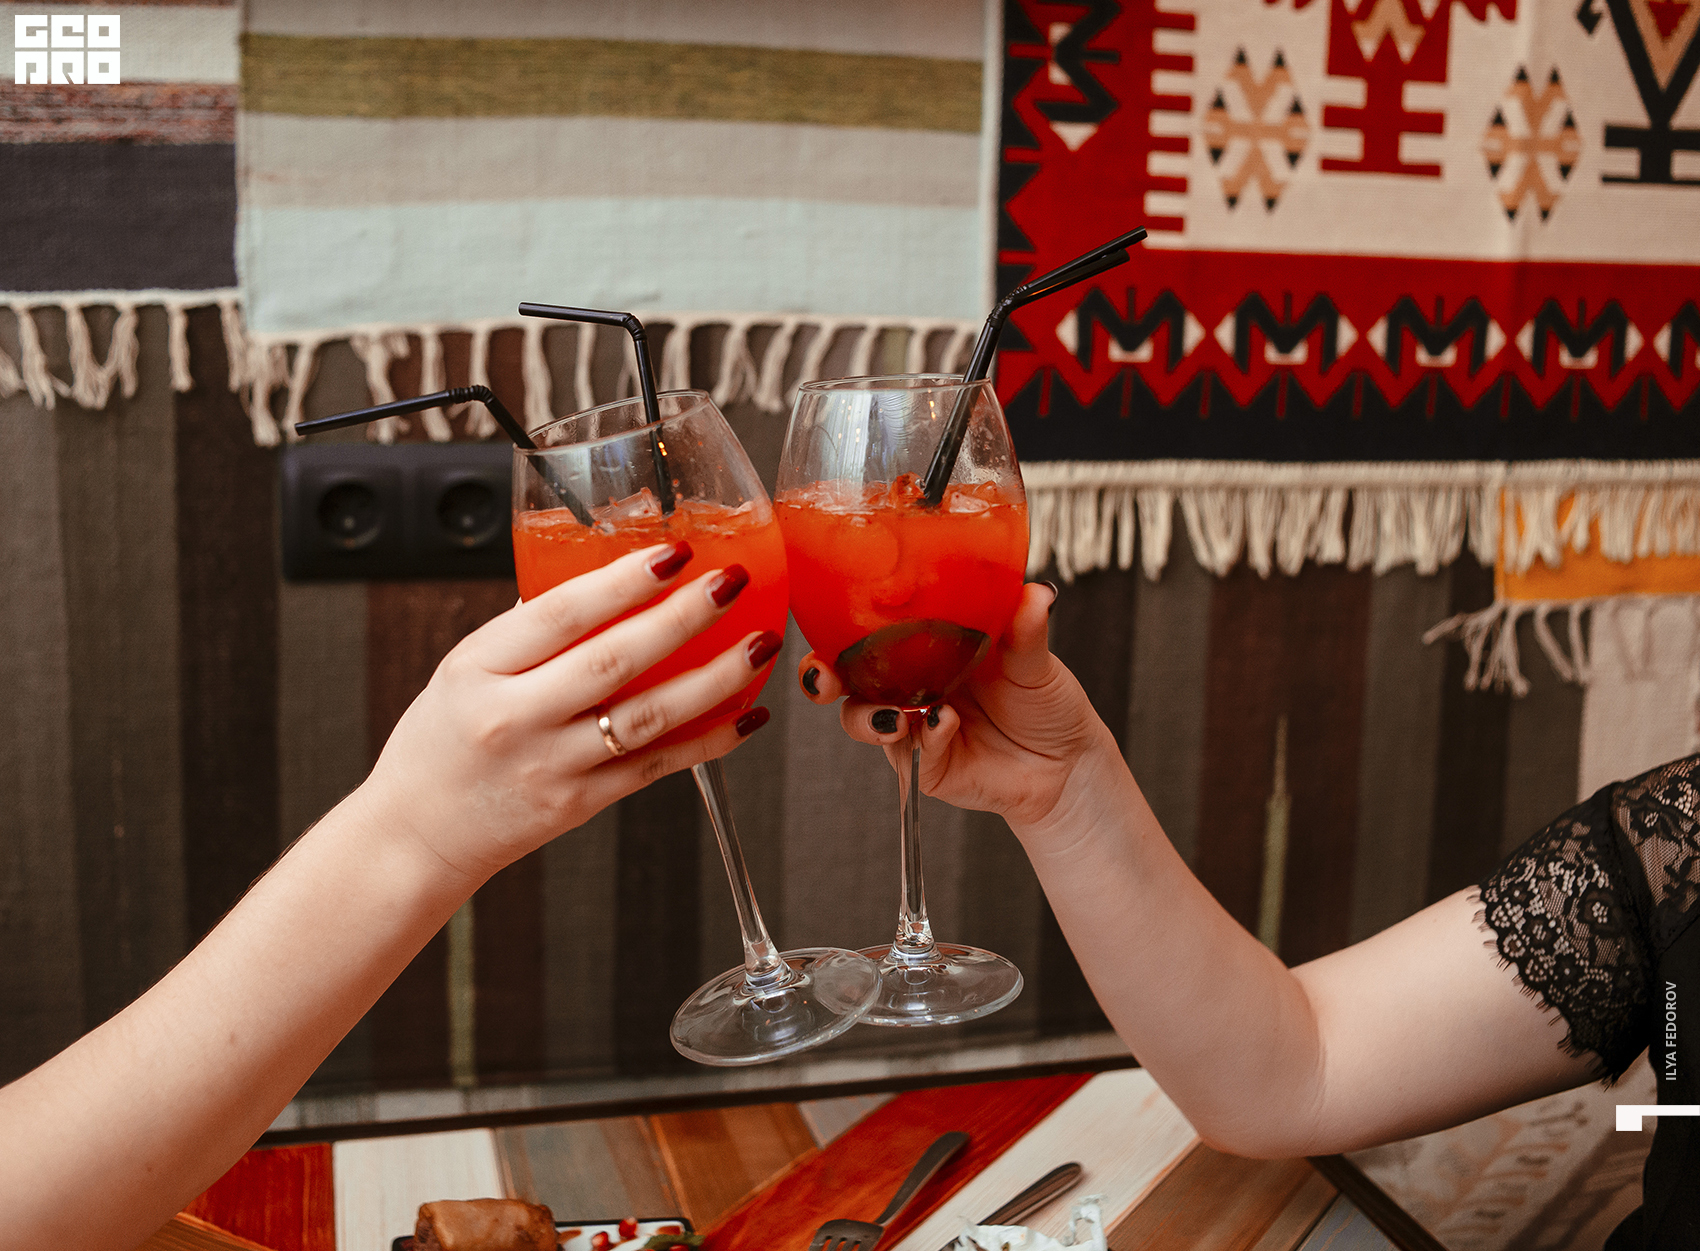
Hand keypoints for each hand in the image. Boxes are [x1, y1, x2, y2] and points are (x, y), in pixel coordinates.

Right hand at [361, 542, 774, 884]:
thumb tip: (602, 579)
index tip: (673, 552)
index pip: (560, 613)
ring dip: (714, 680)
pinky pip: (657, 767)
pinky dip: (710, 740)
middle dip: (682, 618)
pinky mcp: (582, 803)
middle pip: (614, 661)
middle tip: (729, 583)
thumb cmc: (439, 742)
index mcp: (480, 669)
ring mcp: (553, 765)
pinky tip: (748, 714)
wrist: (418, 834)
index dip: (622, 581)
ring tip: (758, 645)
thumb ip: (528, 629)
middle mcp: (516, 718)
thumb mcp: (462, 668)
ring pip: (648, 718)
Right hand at [797, 583, 1123, 833]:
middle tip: (826, 677)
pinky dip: (922, 737)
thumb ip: (1025, 630)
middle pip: (845, 679)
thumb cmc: (1047, 703)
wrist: (1069, 764)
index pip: (867, 631)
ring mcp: (913, 727)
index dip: (836, 625)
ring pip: (863, 719)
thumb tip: (1035, 592)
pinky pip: (909, 752)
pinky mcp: (926, 766)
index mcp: (925, 648)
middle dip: (822, 678)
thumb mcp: (1034, 659)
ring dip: (867, 715)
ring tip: (895, 715)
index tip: (825, 614)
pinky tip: (944, 724)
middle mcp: (909, 686)